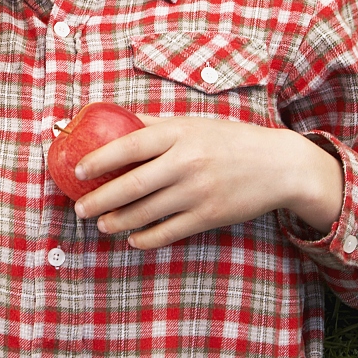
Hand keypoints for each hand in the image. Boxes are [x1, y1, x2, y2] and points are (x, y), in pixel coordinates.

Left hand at [72, 116, 343, 248]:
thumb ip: (155, 124)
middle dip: (100, 199)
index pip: (129, 146)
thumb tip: (116, 120)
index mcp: (178, 134)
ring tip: (102, 223)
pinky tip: (132, 238)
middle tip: (80, 208)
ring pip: (146, 213)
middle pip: (132, 185)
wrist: (279, 165)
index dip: (99, 158)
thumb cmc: (230, 140)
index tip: (78, 169)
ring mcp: (198, 192)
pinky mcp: (209, 216)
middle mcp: (186, 162)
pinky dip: (146, 237)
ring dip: (118, 221)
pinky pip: (168, 232)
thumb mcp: (193, 124)